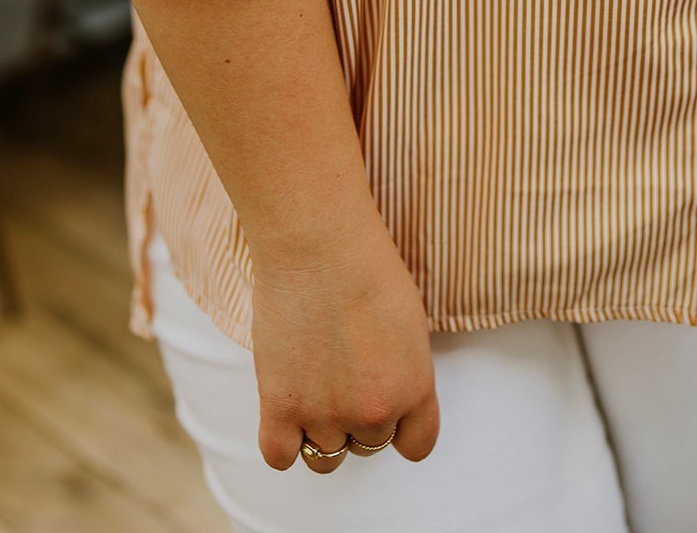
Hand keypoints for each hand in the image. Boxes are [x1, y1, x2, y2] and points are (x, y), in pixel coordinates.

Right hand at [248, 203, 439, 474]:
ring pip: (326, 455)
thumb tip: (391, 398)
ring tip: (313, 380)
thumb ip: (404, 372)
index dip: (402, 427)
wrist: (316, 239)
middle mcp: (374, 411)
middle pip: (368, 445)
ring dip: (320, 427)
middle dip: (357, 416)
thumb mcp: (411, 323)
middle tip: (342, 369)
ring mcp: (325, 414)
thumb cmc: (366, 265)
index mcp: (415, 388)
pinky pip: (280, 457)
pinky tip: (285, 409)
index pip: (417, 446)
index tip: (387, 405)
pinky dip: (282, 441)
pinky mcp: (279, 408)